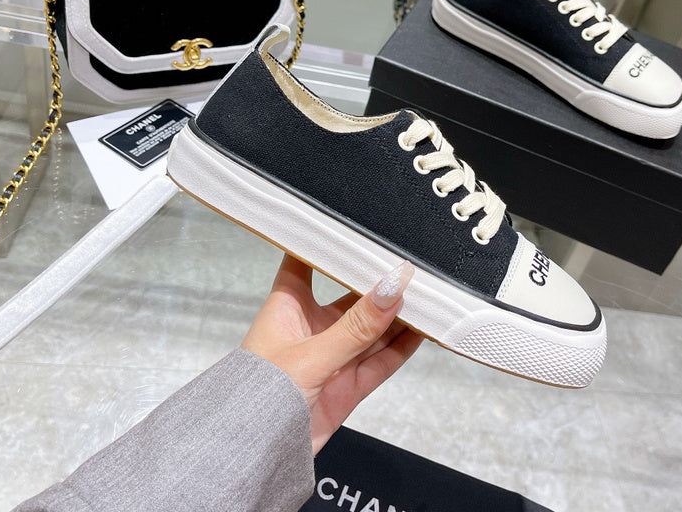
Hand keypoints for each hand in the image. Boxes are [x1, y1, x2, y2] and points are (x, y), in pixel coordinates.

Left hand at [241, 254, 422, 452]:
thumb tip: (390, 289)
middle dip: (377, 284)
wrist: (255, 457)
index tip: (349, 224)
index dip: (325, 243)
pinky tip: (422, 331)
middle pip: (350, 296)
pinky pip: (381, 361)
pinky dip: (402, 347)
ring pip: (371, 329)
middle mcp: (311, 328)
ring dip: (397, 315)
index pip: (305, 262)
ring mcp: (331, 356)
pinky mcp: (347, 385)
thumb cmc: (256, 399)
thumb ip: (357, 326)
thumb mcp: (312, 354)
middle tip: (407, 267)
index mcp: (288, 307)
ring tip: (426, 295)